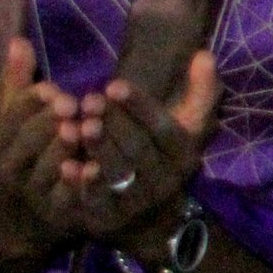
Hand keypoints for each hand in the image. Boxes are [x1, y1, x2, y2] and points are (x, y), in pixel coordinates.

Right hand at [0, 37, 92, 251]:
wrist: (41, 198)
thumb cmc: (38, 141)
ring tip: (81, 130)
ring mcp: (31, 190)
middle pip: (24, 143)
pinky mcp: (55, 210)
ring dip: (62, 148)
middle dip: (46, 122)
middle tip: (71, 105)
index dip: (29, 103)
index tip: (53, 88)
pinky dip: (77, 183)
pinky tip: (94, 166)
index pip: (8, 118)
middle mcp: (7, 167)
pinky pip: (64, 197)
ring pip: (44, 169)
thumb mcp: (24, 111)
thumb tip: (18, 40)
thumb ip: (21, 79)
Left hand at [75, 51, 220, 255]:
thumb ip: (198, 92)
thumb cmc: (157, 157)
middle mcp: (166, 179)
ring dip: (100, 149)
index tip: (113, 85)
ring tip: (78, 126)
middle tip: (88, 100)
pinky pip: (99, 200)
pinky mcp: (113, 218)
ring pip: (120, 173)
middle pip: (140, 149)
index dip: (140, 106)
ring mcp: (140, 201)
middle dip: (115, 123)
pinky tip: (68, 165)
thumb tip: (204, 54)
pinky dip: (84, 184)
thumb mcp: (182, 127)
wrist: (148, 218)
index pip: (165, 128)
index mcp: (183, 153)